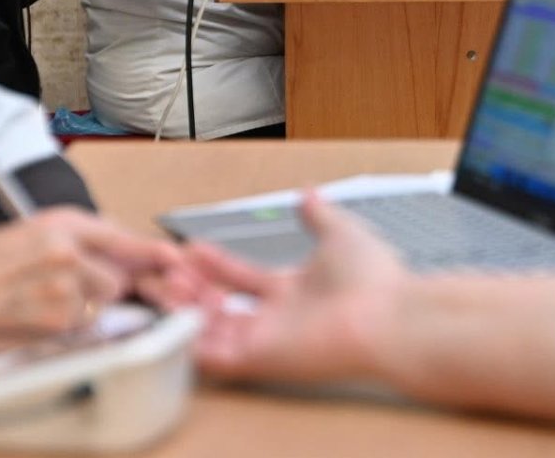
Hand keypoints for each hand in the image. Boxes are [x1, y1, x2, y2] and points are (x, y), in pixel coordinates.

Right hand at [0, 208, 184, 344]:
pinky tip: (36, 316)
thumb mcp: (26, 232)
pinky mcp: (58, 319)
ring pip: (101, 303)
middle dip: (102, 287)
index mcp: (58, 222)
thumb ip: (72, 237)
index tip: (172, 258)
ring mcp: (65, 285)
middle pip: (117, 276)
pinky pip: (81, 326)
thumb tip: (113, 248)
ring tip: (43, 301)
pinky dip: (66, 327)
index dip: (150, 250)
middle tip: (69, 289)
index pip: (119, 234)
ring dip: (84, 308)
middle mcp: (67, 249)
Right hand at [190, 193, 409, 383]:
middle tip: (169, 269)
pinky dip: (190, 344)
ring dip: (185, 313)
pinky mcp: (260, 360)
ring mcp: (266, 341)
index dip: (217, 264)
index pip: (243, 277)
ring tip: (165, 287)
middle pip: (221, 306)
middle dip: (192, 288)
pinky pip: (214, 359)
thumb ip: (319, 215)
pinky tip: (170, 322)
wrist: (389, 315)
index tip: (192, 247)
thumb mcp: (340, 233)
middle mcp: (277, 318)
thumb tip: (309, 194)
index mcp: (292, 290)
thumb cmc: (374, 280)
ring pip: (211, 332)